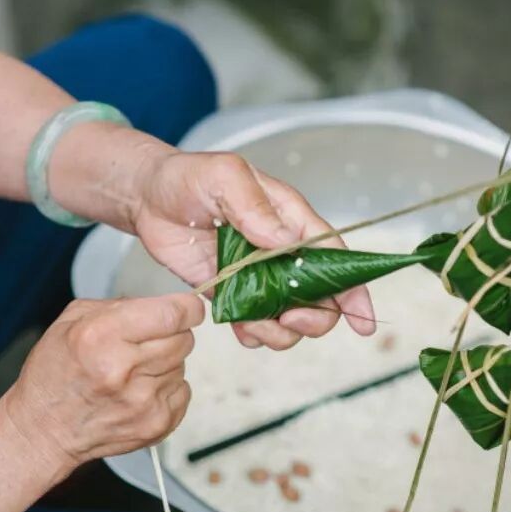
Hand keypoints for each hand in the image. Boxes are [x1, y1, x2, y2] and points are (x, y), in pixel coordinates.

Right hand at [6, 294, 203, 472]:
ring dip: (165, 363)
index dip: (187, 308)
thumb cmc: (55, 373)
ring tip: (133, 372)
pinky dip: (167, 388)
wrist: (44, 430)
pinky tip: (138, 392)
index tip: (187, 308)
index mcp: (102, 336)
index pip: (172, 314)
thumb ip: (120, 305)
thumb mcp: (71, 321)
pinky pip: (183, 391)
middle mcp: (124, 370)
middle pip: (184, 339)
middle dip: (171, 335)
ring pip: (183, 365)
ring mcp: (143, 401)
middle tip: (145, 343)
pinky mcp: (156, 424)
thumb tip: (163, 303)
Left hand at [133, 150, 375, 349]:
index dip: (353, 289)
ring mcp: (259, 278)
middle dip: (314, 319)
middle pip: (321, 299)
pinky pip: (255, 326)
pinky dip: (254, 335)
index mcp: (290, 221)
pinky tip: (239, 327)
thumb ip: (253, 205)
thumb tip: (282, 241)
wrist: (149, 198)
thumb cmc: (188, 176)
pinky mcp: (233, 295)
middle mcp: (282, 254)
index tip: (361, 320)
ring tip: (253, 325)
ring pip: (290, 320)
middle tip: (288, 319)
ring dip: (280, 333)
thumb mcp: (223, 176)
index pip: (334, 257)